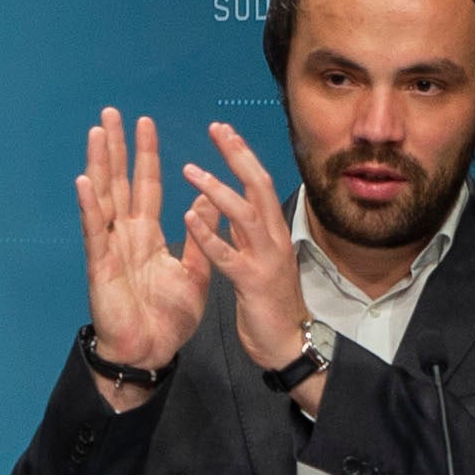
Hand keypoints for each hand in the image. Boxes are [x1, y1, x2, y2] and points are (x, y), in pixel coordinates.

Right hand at [76, 109, 209, 395]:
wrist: (150, 353)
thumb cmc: (167, 319)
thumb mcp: (196, 273)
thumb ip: (201, 236)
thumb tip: (207, 200)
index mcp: (148, 235)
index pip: (148, 185)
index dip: (146, 155)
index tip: (145, 123)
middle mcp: (125, 234)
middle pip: (120, 181)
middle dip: (117, 147)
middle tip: (112, 112)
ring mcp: (110, 247)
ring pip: (104, 198)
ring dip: (100, 164)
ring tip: (97, 132)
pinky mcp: (101, 265)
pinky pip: (94, 231)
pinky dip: (89, 207)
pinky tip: (85, 181)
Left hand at [181, 124, 312, 373]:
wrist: (287, 344)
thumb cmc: (271, 303)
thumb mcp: (260, 259)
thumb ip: (248, 233)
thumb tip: (234, 205)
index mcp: (273, 232)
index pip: (260, 184)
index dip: (243, 156)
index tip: (225, 131)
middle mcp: (274, 239)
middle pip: (259, 187)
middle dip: (238, 156)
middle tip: (217, 129)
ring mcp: (266, 260)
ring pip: (246, 215)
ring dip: (218, 190)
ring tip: (190, 171)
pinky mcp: (252, 283)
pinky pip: (228, 256)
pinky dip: (208, 236)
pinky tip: (188, 219)